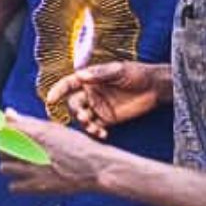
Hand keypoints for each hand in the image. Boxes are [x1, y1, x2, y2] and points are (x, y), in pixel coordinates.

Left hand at [0, 109, 121, 195]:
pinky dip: (17, 183)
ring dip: (10, 165)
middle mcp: (32, 150)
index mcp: (36, 133)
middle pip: (0, 148)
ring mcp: (33, 170)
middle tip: (14, 147)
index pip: (2, 128)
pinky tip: (26, 177)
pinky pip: (13, 187)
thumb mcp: (54, 128)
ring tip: (21, 163)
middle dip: (4, 147)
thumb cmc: (78, 145)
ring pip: (4, 167)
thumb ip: (28, 121)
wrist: (95, 167)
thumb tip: (8, 112)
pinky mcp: (37, 187)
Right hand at [47, 62, 173, 138]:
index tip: (50, 99)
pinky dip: (95, 132)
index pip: (69, 84)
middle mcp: (90, 93)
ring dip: (84, 124)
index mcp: (90, 79)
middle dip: (75, 111)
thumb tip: (80, 76)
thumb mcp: (119, 70)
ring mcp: (98, 107)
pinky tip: (102, 135)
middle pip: (73, 104)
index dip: (58, 90)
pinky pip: (95, 127)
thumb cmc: (137, 73)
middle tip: (83, 116)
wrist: (155, 87)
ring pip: (82, 118)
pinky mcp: (107, 119)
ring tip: (93, 128)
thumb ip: (100, 74)